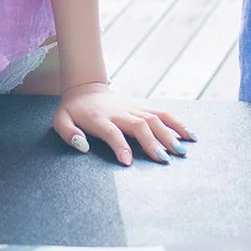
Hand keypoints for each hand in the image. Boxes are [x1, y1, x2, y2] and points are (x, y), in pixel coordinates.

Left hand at [53, 82, 195, 165]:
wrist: (86, 88)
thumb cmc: (73, 110)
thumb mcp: (60, 119)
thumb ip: (68, 132)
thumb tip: (82, 145)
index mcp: (100, 118)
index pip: (111, 132)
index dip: (119, 146)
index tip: (127, 162)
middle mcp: (120, 112)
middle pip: (139, 125)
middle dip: (153, 142)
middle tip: (166, 160)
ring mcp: (133, 108)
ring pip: (154, 119)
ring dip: (169, 134)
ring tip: (182, 151)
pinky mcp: (142, 107)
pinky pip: (162, 113)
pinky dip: (177, 123)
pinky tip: (190, 136)